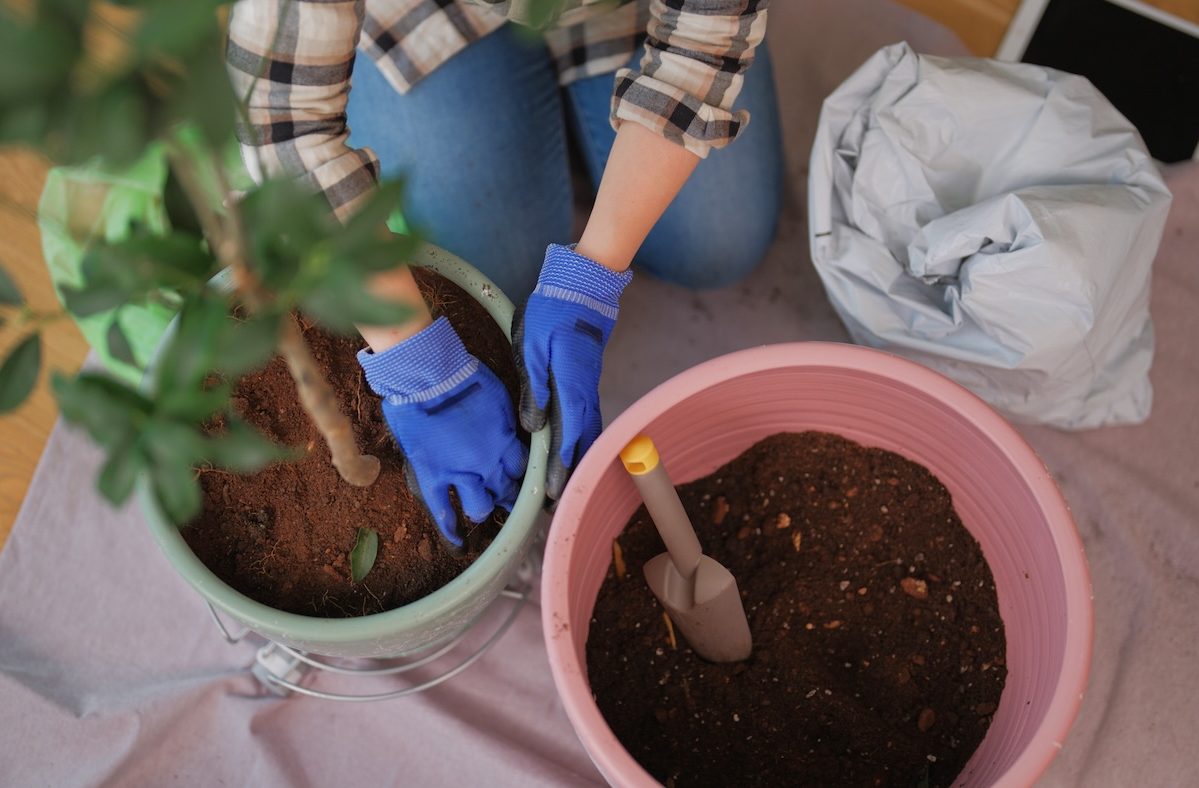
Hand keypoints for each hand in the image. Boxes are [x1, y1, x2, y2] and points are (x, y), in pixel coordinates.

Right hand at [358, 317, 526, 548]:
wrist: (426, 377)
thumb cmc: (463, 376)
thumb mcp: (499, 397)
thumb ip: (505, 421)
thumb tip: (509, 431)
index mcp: (506, 442)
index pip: (523, 470)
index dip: (524, 475)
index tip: (524, 479)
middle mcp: (488, 464)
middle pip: (507, 490)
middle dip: (510, 495)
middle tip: (509, 499)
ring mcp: (459, 474)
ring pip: (479, 507)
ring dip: (483, 508)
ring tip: (483, 507)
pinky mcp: (433, 477)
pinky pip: (442, 511)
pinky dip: (450, 529)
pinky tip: (458, 542)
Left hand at [514, 244, 631, 498]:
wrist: (581, 287)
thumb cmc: (552, 314)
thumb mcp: (532, 349)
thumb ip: (533, 390)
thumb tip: (534, 428)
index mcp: (570, 386)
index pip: (567, 435)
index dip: (561, 466)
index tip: (554, 491)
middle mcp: (585, 391)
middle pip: (582, 440)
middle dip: (572, 470)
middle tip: (560, 499)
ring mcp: (590, 385)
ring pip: (588, 430)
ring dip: (580, 456)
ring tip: (570, 481)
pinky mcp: (588, 379)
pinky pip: (588, 416)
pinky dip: (584, 437)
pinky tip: (577, 447)